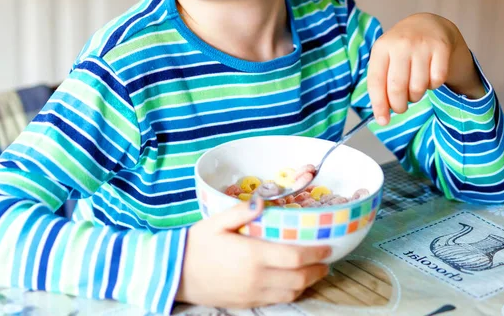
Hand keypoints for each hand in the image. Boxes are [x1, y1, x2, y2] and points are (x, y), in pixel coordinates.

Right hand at [176, 198, 330, 308]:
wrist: (176, 273)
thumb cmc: (196, 244)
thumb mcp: (216, 222)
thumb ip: (241, 211)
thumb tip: (262, 200)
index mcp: (252, 255)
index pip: (294, 258)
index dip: (315, 253)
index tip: (327, 246)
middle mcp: (256, 278)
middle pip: (298, 279)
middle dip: (317, 270)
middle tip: (326, 260)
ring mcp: (252, 294)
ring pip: (291, 293)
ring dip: (307, 283)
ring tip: (314, 271)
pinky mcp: (246, 303)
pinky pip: (277, 300)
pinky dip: (291, 292)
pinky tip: (292, 282)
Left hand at [367, 13, 484, 124]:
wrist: (427, 24)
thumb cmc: (401, 48)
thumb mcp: (385, 57)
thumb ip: (381, 82)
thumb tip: (382, 115)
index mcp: (382, 47)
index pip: (376, 81)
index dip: (379, 104)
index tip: (382, 121)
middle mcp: (401, 44)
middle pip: (397, 88)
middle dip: (398, 106)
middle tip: (400, 109)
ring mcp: (422, 45)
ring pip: (418, 87)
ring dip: (416, 96)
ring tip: (414, 88)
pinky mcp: (441, 47)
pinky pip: (437, 80)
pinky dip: (433, 85)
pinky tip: (428, 77)